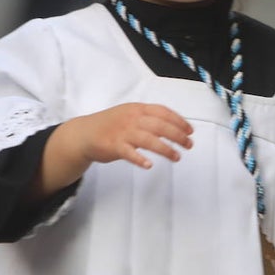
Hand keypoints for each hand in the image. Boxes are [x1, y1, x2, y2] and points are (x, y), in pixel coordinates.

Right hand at [72, 103, 193, 168]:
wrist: (84, 133)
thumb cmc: (111, 124)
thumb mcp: (130, 114)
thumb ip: (149, 118)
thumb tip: (174, 126)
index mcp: (137, 109)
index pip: (163, 112)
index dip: (179, 121)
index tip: (190, 130)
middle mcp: (132, 118)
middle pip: (160, 125)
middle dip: (178, 135)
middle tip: (189, 144)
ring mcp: (122, 132)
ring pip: (148, 140)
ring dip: (165, 149)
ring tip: (177, 157)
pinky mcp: (113, 146)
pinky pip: (128, 153)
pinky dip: (139, 159)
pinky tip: (149, 165)